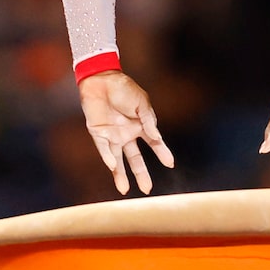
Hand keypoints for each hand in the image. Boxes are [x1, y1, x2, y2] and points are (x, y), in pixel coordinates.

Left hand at [78, 70, 174, 195]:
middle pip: (135, 158)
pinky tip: (113, 166)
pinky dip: (108, 157)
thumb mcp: (142, 102)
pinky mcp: (98, 134)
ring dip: (120, 174)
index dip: (162, 153)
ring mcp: (112, 136)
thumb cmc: (124, 88)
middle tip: (147, 189)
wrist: (101, 79)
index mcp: (140, 125)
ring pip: (118, 160)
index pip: (153, 142)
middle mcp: (127, 134)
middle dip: (141, 173)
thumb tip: (157, 137)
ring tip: (124, 190)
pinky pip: (104, 149)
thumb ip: (149, 119)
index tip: (170, 164)